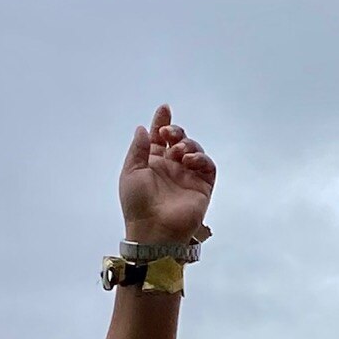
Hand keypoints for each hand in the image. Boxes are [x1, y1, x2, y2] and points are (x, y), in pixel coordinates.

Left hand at [118, 106, 215, 244]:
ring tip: (178, 155)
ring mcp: (187, 177)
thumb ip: (138, 148)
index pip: (158, 137)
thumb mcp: (131, 172)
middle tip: (168, 135)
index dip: (162, 122)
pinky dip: (201, 159)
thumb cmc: (138, 204)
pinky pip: (208, 166)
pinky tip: (189, 161)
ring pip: (194, 150)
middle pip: (178, 140)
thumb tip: (142, 128)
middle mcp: (171, 168)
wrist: (154, 229)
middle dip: (175, 131)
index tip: (164, 109)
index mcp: (152, 163)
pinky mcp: (202, 187)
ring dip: (187, 145)